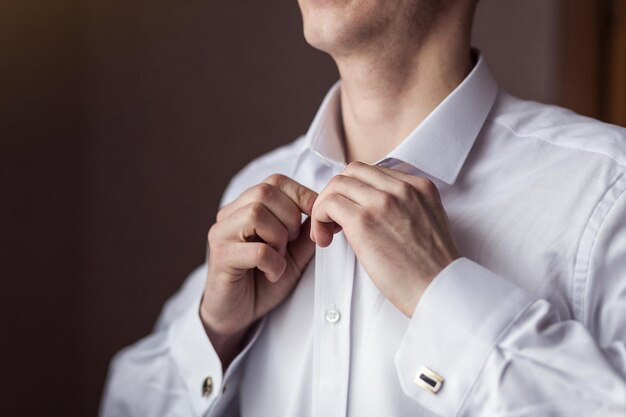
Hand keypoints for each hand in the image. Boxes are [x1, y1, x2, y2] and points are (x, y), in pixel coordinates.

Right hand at [202, 174, 316, 366]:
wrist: (236, 315)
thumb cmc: (263, 280)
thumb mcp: (293, 253)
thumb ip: (306, 231)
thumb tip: (324, 211)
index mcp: (246, 207)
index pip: (275, 181)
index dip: (302, 195)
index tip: (316, 219)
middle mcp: (230, 215)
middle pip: (265, 192)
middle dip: (291, 217)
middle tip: (292, 242)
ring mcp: (221, 234)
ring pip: (256, 214)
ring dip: (279, 237)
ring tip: (280, 256)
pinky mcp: (221, 257)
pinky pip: (257, 250)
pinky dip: (274, 263)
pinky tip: (273, 274)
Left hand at [311, 162, 459, 316]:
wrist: (440, 290)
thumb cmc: (431, 269)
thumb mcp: (427, 223)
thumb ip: (405, 207)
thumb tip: (369, 208)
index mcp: (419, 186)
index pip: (373, 172)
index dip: (355, 191)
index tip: (350, 213)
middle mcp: (402, 188)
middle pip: (352, 172)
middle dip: (336, 193)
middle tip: (333, 222)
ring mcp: (382, 202)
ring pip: (337, 185)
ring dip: (324, 206)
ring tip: (327, 233)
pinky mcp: (364, 221)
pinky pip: (328, 204)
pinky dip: (319, 218)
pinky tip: (325, 239)